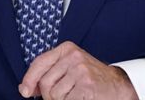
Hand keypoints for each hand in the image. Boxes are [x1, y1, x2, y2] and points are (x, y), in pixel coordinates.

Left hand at [20, 42, 138, 99]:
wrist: (118, 85)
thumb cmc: (91, 78)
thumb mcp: (70, 67)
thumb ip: (50, 73)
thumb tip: (26, 88)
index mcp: (67, 49)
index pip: (39, 62)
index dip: (29, 79)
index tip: (25, 91)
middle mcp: (73, 56)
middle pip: (45, 82)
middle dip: (49, 95)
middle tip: (64, 95)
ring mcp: (81, 70)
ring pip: (54, 94)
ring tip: (75, 96)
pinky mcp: (87, 86)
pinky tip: (82, 98)